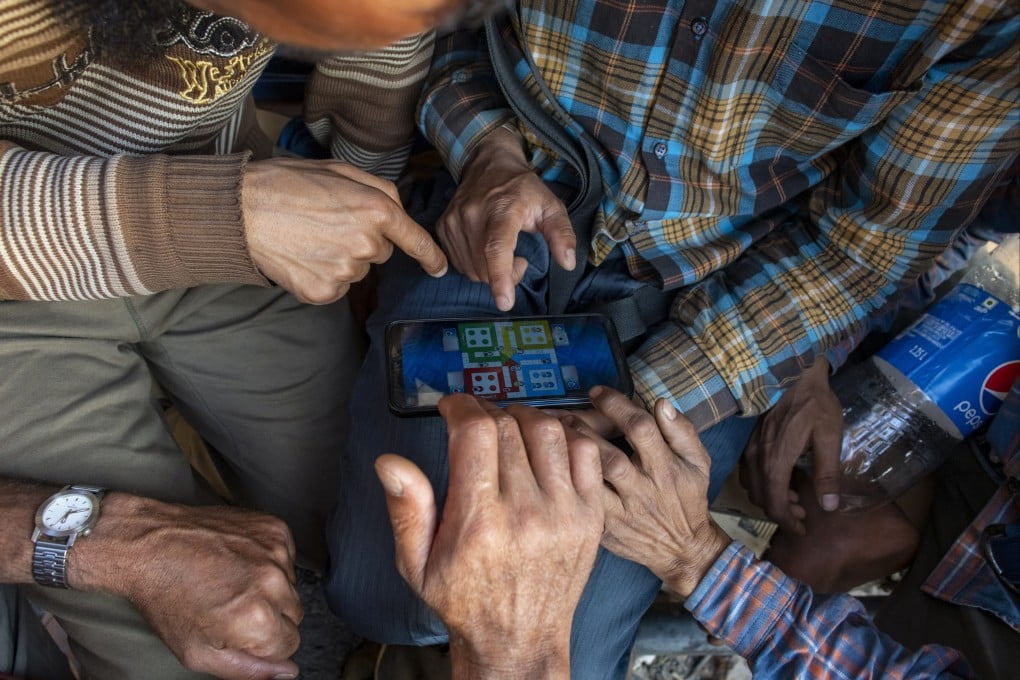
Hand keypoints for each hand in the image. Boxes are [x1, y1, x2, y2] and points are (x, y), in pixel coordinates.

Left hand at [75, 496, 301, 679]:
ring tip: (231, 580)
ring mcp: (275, 551)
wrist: (149, 544)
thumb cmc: (166, 597)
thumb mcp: (198, 653)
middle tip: (232, 606)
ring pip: (290, 585)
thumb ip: (249, 670)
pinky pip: (286, 557)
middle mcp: (273, 582)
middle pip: (293, 615)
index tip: (237, 630)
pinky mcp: (274, 529)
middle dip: (269, 616)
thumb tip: (287, 672)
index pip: (289, 645)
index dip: (261, 644)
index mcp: (258, 618)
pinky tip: (237, 560)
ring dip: (269, 587)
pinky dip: (267, 561)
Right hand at [243, 157, 447, 304]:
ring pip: (358, 270)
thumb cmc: (289, 183)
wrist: (242, 210)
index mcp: (376, 210)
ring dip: (342, 257)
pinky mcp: (323, 292)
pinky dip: (323, 275)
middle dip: (364, 239)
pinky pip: (336, 287)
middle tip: (328, 222)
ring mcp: (345, 272)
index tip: (440, 269)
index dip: (431, 257)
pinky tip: (302, 256)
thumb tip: (399, 213)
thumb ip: (379, 190)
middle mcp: (366, 244)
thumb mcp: (341, 171)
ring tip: (310, 237)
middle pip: (381, 252)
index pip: (415, 240)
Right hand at [375, 394, 603, 678]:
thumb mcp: (416, 564)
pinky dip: (566, 435)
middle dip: (486, 411)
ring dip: (524, 417)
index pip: (475, 433)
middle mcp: (525, 513)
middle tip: (474, 418)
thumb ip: (406, 509)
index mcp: (479, 521)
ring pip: (548, 430)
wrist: (518, 640)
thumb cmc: (464, 600)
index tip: (451, 407)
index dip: (461, 406)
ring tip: (508, 426)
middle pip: (508, 426)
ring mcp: (564, 513)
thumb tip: (390, 462)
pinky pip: (586, 452)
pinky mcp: (591, 516)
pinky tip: (544, 442)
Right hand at [438, 127, 575, 311]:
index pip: (497, 247)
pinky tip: (485, 248)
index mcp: (502, 208)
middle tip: (519, 258)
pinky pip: (458, 264)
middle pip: (485, 268)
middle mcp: (472, 214)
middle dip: (506, 275)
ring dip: (489, 271)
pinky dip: (475, 265)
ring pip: (471, 271)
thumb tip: (568, 262)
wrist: (488, 164)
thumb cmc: (522, 188)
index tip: (505, 302)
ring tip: (502, 250)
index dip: (500, 276)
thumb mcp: (550, 205)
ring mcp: (453, 221)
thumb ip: (561, 234)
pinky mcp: (443, 227)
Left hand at [562, 387, 729, 596]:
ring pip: (592, 482)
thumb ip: (682, 431)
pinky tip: (552, 467)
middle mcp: (643, 490)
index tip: (596, 392)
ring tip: (554, 435)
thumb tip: (661, 403)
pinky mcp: (606, 530)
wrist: (682, 549)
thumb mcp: (698, 462)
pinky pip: (582, 505)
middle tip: (564, 413)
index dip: (616, 406)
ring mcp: (623, 513)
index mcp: (665, 468)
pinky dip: (566, 484)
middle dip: (584, 430)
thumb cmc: (687, 498)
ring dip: (571, 456)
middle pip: (610, 457)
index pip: (640, 429)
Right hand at [740, 357, 843, 534]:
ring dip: (771, 498)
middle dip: (782, 512)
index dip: (788, 522)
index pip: (775, 504)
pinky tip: (782, 478)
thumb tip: (829, 507)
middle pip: (762, 499)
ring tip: (796, 497)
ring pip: (752, 487)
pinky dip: (762, 484)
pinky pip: (748, 473)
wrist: (793, 372)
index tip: (804, 530)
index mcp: (777, 461)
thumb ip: (828, 472)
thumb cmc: (815, 403)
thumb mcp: (830, 436)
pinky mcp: (750, 441)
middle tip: (805, 513)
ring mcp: (751, 449)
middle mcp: (758, 458)